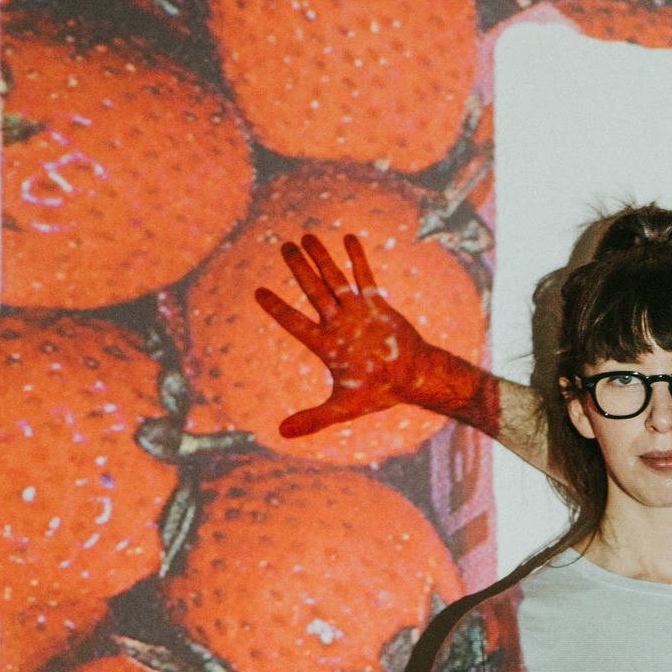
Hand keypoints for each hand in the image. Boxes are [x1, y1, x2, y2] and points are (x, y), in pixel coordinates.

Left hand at [256, 233, 491, 436]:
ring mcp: (357, 313)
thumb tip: (280, 434)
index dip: (276, 308)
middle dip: (299, 268)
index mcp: (326, 345)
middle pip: (313, 291)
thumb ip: (313, 419)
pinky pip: (365, 276)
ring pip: (335, 280)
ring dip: (321, 258)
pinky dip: (356, 258)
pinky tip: (347, 237)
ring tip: (305, 236)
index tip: (257, 292)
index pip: (294, 323)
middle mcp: (338, 324)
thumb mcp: (343, 408)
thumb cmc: (379, 394)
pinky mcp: (378, 306)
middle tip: (285, 247)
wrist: (414, 380)